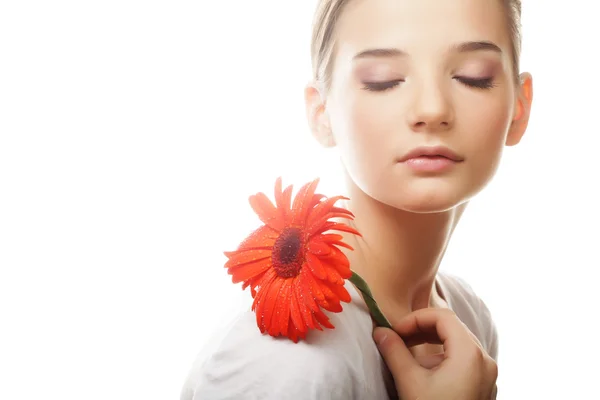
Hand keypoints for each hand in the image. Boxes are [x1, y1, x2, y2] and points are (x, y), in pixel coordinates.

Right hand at [373, 308, 496, 399]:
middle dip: (421, 330)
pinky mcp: (483, 387)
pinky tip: (424, 374)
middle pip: (451, 328)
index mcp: (470, 353)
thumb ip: (394, 351)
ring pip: (457, 344)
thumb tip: (380, 331)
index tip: (394, 331)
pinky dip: (442, 358)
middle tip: (398, 340)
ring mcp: (487, 375)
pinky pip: (463, 361)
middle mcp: (484, 360)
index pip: (442, 316)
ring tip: (407, 357)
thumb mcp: (409, 382)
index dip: (415, 319)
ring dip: (430, 344)